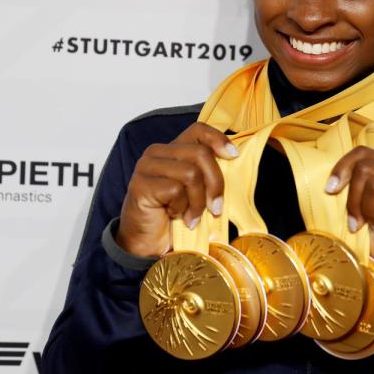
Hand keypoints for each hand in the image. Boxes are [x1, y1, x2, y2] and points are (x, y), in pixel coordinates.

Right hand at [117, 122, 237, 257]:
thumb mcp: (196, 190)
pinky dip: (181, 208)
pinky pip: (175, 190)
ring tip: (192, 217)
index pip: (198, 130)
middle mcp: (157, 152)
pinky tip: (175, 216)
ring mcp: (146, 167)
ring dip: (198, 202)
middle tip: (216, 208)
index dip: (218, 139)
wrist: (147, 243)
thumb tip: (233, 160)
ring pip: (191, 174)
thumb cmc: (174, 216)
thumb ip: (207, 173)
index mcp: (172, 149)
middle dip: (215, 184)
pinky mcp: (141, 184)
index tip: (233, 156)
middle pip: (200, 154)